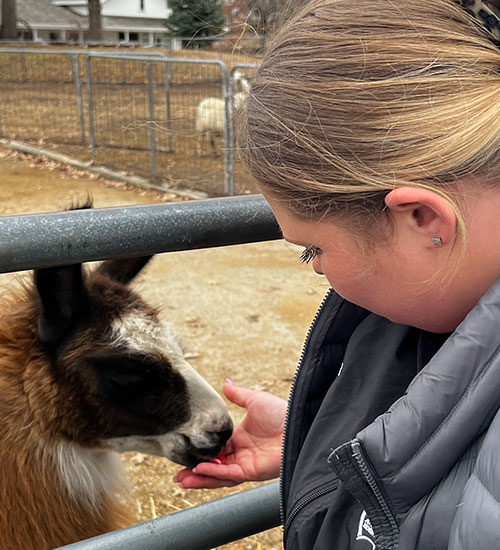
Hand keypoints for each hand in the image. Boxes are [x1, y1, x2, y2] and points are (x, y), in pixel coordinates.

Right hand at [173, 380, 287, 488]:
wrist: (297, 423)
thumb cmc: (281, 412)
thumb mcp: (254, 400)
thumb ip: (238, 395)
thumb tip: (225, 382)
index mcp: (239, 438)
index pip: (215, 449)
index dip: (200, 452)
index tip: (184, 452)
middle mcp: (240, 454)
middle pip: (213, 466)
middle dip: (195, 472)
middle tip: (177, 475)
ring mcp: (245, 464)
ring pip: (218, 475)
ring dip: (200, 478)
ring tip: (181, 480)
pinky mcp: (251, 472)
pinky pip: (229, 474)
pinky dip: (213, 473)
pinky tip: (199, 470)